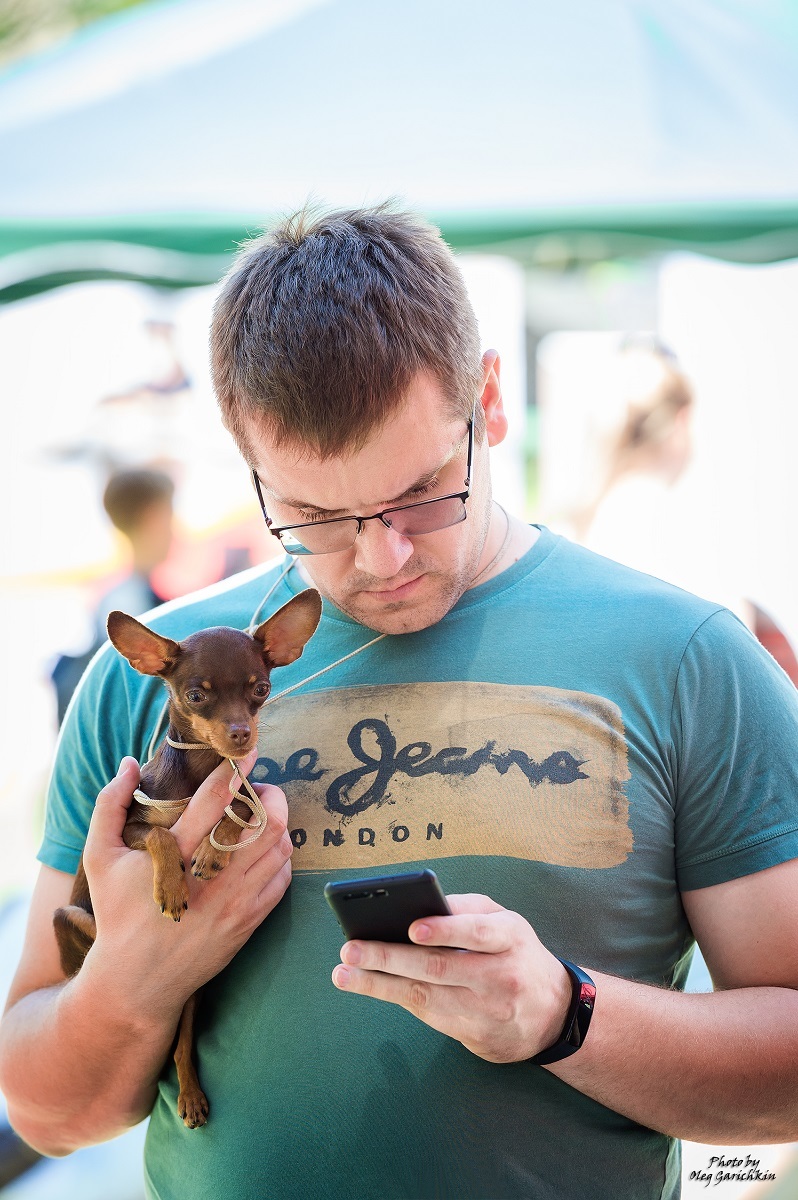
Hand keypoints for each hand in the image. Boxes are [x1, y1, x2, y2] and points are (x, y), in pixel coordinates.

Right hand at [82, 752, 292, 1011]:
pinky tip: (263, 850)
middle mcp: (211, 878)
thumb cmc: (118, 914)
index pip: (214, 802)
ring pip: (280, 848)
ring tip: (261, 816)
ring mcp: (235, 902)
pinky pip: (283, 878)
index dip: (235, 772)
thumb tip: (128, 763)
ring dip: (277, 823)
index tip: (248, 754)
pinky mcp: (249, 921)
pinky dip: (280, 856)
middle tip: (255, 790)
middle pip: (265, 823)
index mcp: (174, 857)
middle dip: (269, 795)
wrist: (136, 982)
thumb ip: (110, 805)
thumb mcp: (100, 858)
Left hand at [331, 894, 571, 1062]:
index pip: (479, 932)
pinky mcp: (474, 1035)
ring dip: (379, 983)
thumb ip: (466, 910)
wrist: (553, 1014)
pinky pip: (428, 1014)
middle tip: (352, 948)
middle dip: (391, 957)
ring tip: (344, 972)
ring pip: (426, 995)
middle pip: (441, 967)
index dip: (446, 930)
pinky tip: (367, 985)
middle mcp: (501, 976)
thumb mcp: (506, 922)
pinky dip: (394, 997)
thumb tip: (418, 905)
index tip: (412, 928)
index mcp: (511, 937)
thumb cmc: (517, 954)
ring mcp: (487, 1010)